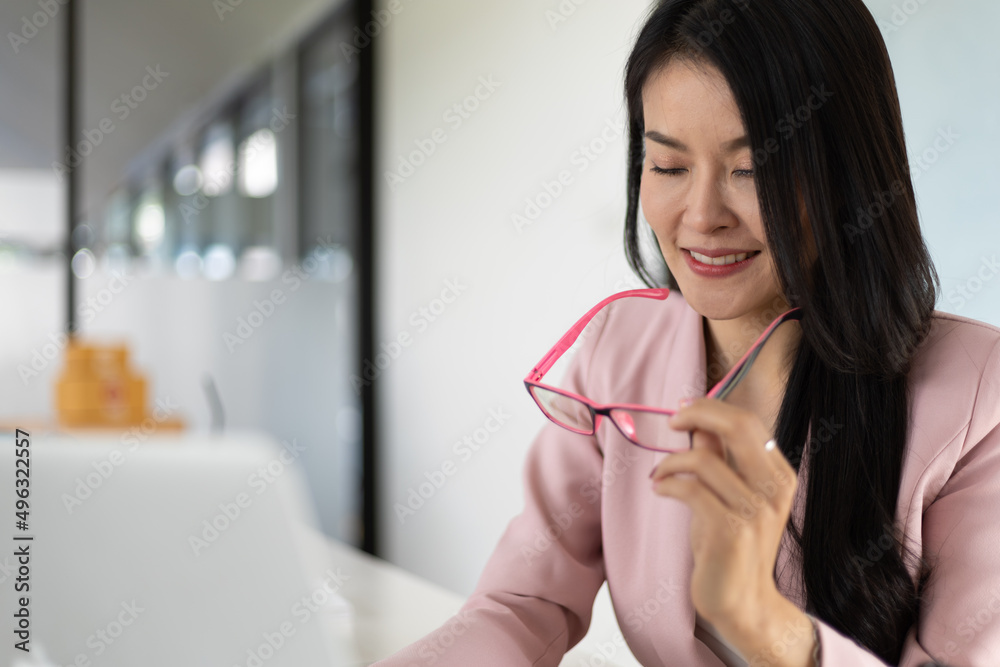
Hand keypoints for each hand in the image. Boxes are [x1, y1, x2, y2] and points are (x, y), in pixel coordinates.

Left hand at [650, 398, 816, 665]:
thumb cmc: (731, 547)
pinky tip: (660, 490)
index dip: (712, 408)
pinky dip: (668, 484)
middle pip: (738, 427)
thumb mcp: (727, 495)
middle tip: (672, 422)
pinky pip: (692, 489)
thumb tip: (700, 423)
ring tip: (658, 475)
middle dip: (698, 414)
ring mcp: (757, 510)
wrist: (743, 603)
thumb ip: (720, 458)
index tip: (683, 408)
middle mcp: (775, 488)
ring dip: (671, 462)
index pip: (749, 422)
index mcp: (779, 476)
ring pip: (705, 459)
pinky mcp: (733, 530)